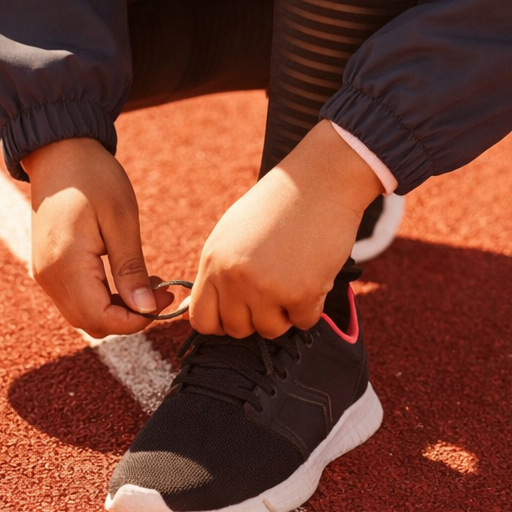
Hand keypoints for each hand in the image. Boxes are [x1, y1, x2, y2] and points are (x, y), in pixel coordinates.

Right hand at [22, 139, 171, 337]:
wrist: (58, 151)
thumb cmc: (92, 176)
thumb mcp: (121, 219)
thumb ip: (130, 268)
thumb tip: (146, 310)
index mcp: (66, 265)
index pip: (101, 318)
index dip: (136, 320)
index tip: (166, 299)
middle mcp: (49, 276)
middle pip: (91, 322)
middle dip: (129, 315)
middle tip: (161, 290)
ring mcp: (44, 273)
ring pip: (83, 313)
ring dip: (117, 307)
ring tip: (147, 280)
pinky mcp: (47, 266)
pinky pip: (76, 297)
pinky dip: (102, 296)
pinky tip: (123, 273)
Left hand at [189, 121, 383, 338]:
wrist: (319, 181)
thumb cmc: (277, 205)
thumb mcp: (231, 233)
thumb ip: (216, 272)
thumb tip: (192, 311)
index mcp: (213, 260)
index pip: (202, 320)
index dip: (220, 322)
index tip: (238, 312)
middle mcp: (234, 277)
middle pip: (238, 329)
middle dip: (256, 316)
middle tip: (273, 287)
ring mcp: (266, 287)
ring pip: (271, 330)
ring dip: (285, 312)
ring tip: (293, 276)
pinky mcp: (301, 293)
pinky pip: (304, 322)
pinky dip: (312, 305)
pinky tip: (313, 274)